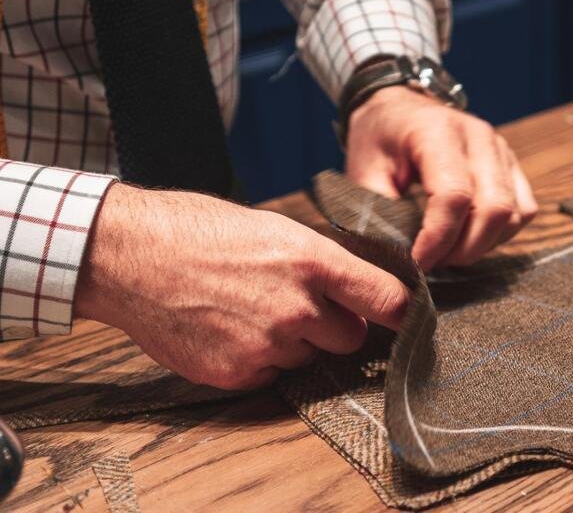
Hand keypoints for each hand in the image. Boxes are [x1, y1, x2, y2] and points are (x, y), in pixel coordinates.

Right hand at [73, 183, 409, 389]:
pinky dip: (259, 359)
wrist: (132, 255)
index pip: (385, 299)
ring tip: (250, 309)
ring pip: (308, 357)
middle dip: (337, 326)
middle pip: (352, 338)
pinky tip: (229, 329)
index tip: (410, 318)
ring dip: (294, 342)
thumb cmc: (200, 230)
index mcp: (312, 261)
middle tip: (304, 305)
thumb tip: (355, 290)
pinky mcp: (237, 373)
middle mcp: (297, 309)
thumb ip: (320, 264)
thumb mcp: (275, 228)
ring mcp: (267, 345)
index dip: (403, 312)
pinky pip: (270, 374)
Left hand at [345, 86, 537, 270]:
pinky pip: (524, 209)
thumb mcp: (363, 172)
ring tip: (448, 250)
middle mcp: (478, 136)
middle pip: (493, 208)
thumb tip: (398, 256)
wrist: (397, 108)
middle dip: (464, 249)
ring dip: (483, 244)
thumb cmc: (378, 139)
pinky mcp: (511, 163)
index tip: (416, 262)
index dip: (437, 239)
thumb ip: (380, 212)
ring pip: (513, 213)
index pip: (454, 196)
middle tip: (433, 261)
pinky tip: (470, 236)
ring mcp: (500, 148)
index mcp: (437, 132)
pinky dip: (501, 233)